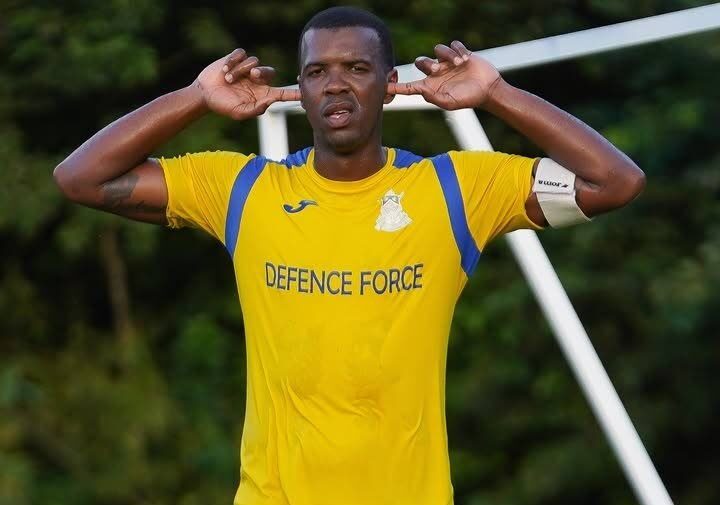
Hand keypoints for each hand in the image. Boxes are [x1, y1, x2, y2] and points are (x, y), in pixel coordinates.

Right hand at [194, 49, 300, 119]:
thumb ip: (255, 109)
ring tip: (228, 79)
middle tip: (252, 75)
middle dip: (262, 72)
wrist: (205, 94)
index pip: (283, 93)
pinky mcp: (237, 58)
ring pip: (253, 61)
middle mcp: (258, 80)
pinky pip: (241, 54)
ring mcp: (247, 68)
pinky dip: (233, 61)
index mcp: (263, 94)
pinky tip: (224, 70)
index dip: (295, 92)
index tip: (305, 91)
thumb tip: (269, 102)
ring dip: (240, 70)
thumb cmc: (223, 106)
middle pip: (270, 71)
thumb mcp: (240, 112)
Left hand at [387, 41, 501, 109]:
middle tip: (438, 69)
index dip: (396, 86)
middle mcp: (436, 73)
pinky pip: (452, 44)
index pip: (409, 86)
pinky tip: (466, 58)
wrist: (488, 90)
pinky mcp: (458, 53)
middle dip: (427, 63)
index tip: (383, 86)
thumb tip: (421, 91)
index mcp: (431, 86)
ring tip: (460, 63)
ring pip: (437, 50)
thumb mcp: (450, 103)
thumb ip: (435, 98)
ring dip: (448, 55)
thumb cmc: (468, 99)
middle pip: (420, 62)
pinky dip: (458, 49)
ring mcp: (447, 62)